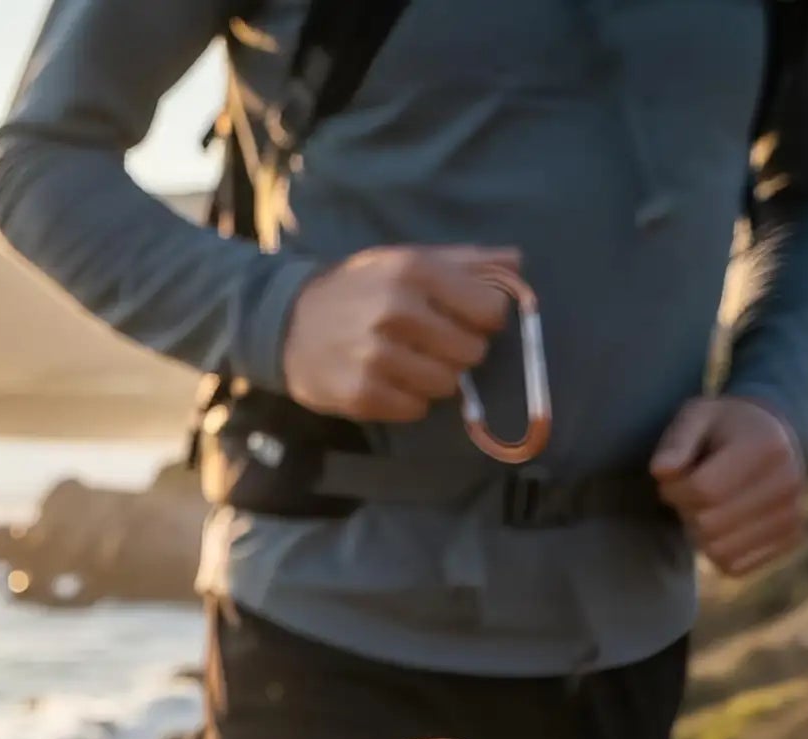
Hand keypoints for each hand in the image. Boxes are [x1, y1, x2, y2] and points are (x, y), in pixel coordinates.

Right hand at [283, 244, 520, 423]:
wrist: (289, 324)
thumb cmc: (360, 289)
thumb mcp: (406, 260)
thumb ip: (465, 261)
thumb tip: (518, 263)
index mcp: (413, 270)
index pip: (489, 309)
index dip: (485, 318)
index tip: (465, 319)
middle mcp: (395, 310)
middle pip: (471, 352)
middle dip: (459, 352)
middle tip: (433, 345)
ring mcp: (376, 356)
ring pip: (446, 385)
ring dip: (435, 379)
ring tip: (409, 363)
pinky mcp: (362, 394)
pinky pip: (415, 409)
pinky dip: (409, 401)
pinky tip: (389, 381)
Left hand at [651, 395, 805, 576]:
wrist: (775, 438)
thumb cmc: (724, 428)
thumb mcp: (696, 417)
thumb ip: (676, 441)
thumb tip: (661, 471)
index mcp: (767, 447)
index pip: (703, 491)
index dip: (674, 490)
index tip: (673, 478)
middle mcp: (789, 482)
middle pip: (709, 525)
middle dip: (687, 511)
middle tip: (691, 491)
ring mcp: (793, 514)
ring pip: (719, 551)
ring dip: (700, 534)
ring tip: (708, 505)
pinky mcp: (790, 539)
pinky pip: (734, 566)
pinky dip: (718, 550)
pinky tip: (725, 523)